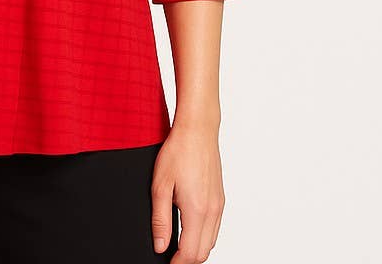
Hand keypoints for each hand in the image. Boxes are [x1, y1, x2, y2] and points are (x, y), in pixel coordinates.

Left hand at [150, 121, 226, 262]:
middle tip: (170, 257)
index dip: (177, 263)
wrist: (197, 130)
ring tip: (178, 246)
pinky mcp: (220, 198)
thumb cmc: (178, 152)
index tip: (166, 263)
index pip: (191, 253)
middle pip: (204, 252)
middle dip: (187, 259)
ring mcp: (219, 204)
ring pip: (211, 241)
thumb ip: (160, 219)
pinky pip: (215, 227)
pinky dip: (204, 235)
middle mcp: (212, 211)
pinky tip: (190, 229)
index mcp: (197, 210)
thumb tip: (160, 245)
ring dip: (197, 249)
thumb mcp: (160, 186)